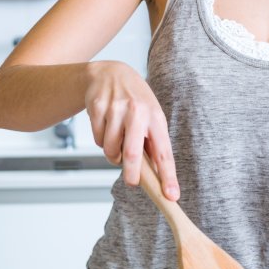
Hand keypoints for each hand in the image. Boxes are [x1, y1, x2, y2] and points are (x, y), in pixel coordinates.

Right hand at [83, 61, 178, 200]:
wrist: (110, 73)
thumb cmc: (135, 100)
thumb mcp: (151, 116)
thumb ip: (153, 142)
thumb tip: (156, 176)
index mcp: (155, 117)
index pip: (164, 152)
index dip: (168, 176)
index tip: (171, 195)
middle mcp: (136, 111)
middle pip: (133, 154)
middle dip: (132, 174)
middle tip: (132, 182)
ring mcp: (115, 109)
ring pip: (110, 149)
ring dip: (113, 154)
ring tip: (118, 142)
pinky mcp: (97, 108)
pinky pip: (98, 140)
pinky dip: (101, 141)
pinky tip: (106, 127)